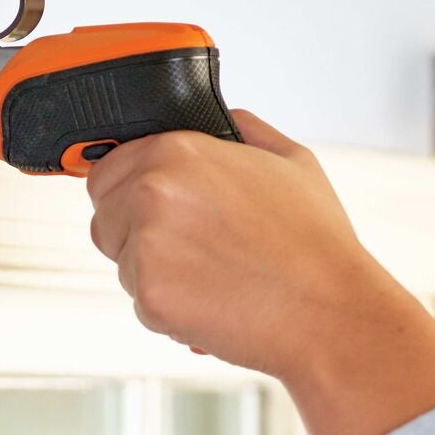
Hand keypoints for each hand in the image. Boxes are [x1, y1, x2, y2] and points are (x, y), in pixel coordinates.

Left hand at [84, 108, 391, 379]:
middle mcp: (151, 193)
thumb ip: (247, 132)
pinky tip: (215, 300)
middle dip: (136, 233)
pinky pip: (141, 302)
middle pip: (105, 216)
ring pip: (121, 263)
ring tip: (214, 275)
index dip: (132, 191)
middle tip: (192, 249)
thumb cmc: (316, 244)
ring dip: (155, 272)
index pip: (108, 168)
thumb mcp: (292, 161)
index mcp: (176, 151)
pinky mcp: (150, 299)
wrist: (329, 311)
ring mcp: (145, 248)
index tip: (158, 211)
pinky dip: (170, 310)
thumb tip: (229, 123)